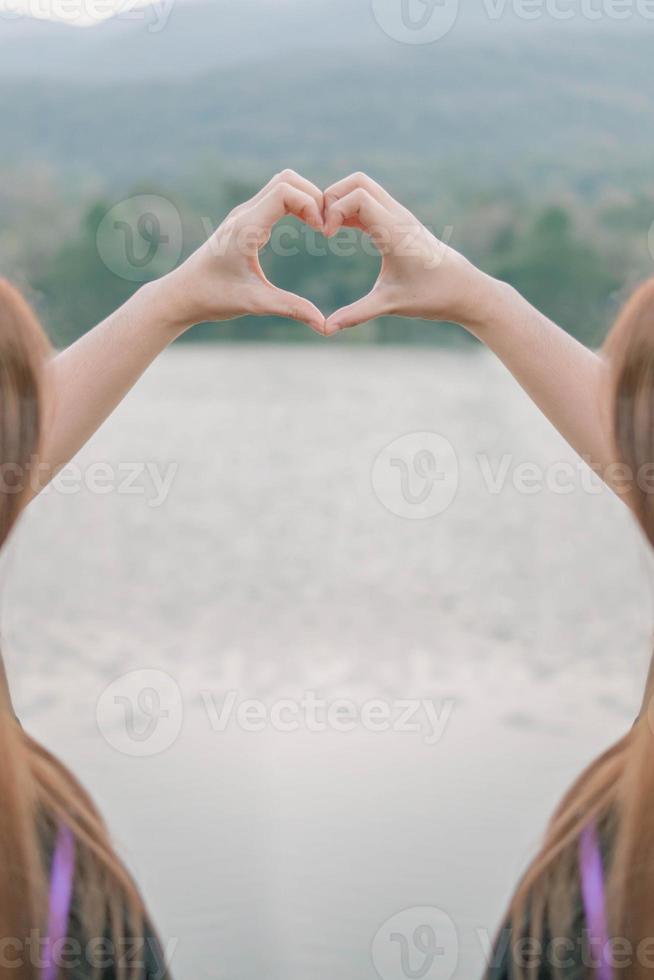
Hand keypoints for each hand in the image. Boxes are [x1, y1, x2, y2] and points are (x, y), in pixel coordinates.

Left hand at [160, 170, 325, 333]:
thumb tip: (323, 326)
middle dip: (313, 197)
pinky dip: (295, 204)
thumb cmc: (213, 298)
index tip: (322, 232)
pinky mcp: (244, 221)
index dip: (311, 205)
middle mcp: (244, 214)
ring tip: (318, 226)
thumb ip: (291, 309)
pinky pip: (275, 198)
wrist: (182, 294)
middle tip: (325, 227)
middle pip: (287, 179)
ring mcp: (243, 214)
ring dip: (304, 198)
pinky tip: (304, 227)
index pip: (285, 191)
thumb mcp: (255, 304)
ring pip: (281, 184)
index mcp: (246, 228)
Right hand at [322, 173, 498, 334]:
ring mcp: (399, 217)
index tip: (326, 237)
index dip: (333, 210)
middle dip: (331, 197)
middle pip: (357, 181)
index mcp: (395, 232)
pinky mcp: (399, 223)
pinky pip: (370, 203)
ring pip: (363, 188)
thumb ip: (356, 314)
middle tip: (321, 228)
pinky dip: (350, 210)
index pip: (357, 197)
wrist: (465, 290)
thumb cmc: (433, 296)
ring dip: (340, 202)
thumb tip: (326, 329)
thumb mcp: (391, 305)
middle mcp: (398, 217)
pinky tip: (340, 233)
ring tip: (328, 231)